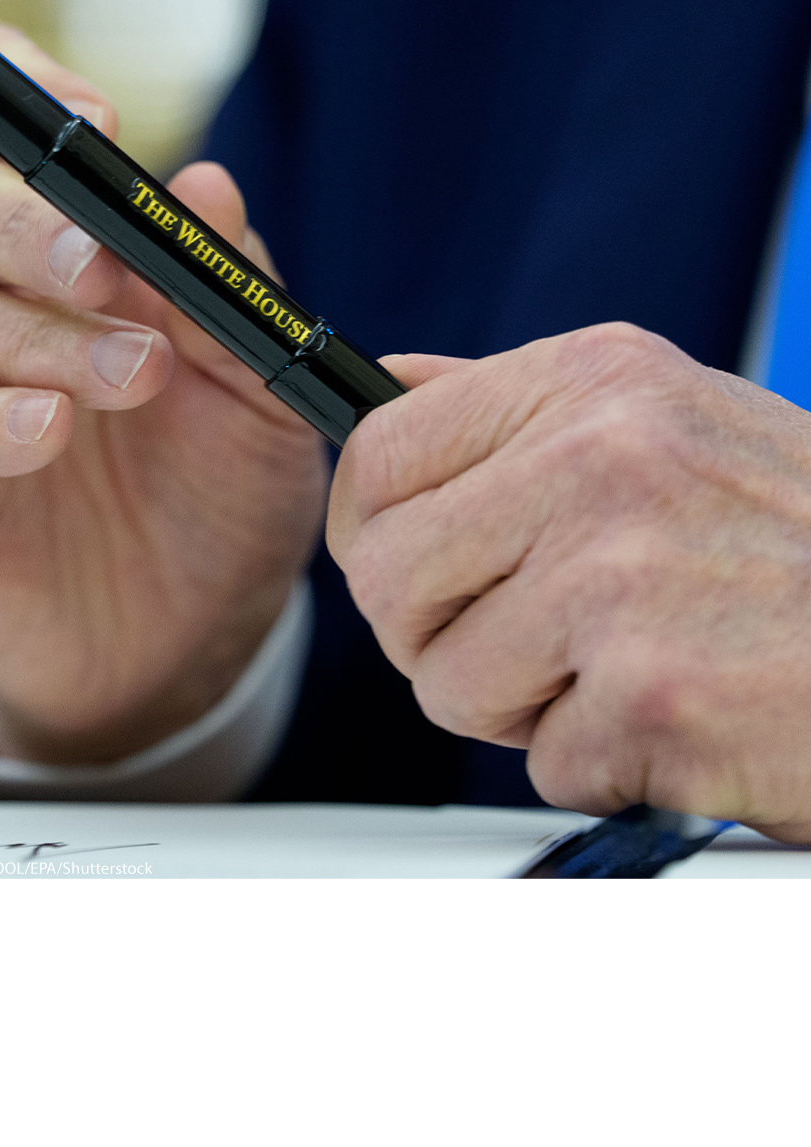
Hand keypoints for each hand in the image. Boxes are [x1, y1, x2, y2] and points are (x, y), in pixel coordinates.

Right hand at [0, 25, 327, 763]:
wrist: (195, 638)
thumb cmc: (217, 491)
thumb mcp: (257, 387)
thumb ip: (230, 288)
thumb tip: (208, 182)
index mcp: (60, 256)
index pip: (0, 135)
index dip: (23, 96)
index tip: (95, 118)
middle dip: (34, 229)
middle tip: (108, 267)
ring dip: (44, 338)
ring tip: (134, 378)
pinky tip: (50, 431)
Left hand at [327, 323, 810, 840]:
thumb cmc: (800, 544)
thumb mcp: (672, 422)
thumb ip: (523, 410)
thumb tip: (391, 384)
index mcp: (597, 382)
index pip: (383, 449)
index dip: (378, 530)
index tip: (415, 564)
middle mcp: (603, 460)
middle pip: (390, 577)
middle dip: (443, 635)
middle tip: (534, 643)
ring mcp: (622, 576)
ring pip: (447, 683)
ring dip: (527, 708)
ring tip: (630, 670)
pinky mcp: (650, 693)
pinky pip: (544, 762)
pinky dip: (606, 764)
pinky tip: (686, 715)